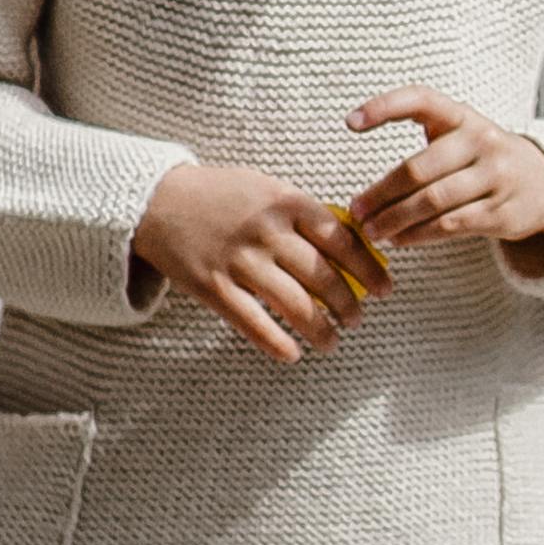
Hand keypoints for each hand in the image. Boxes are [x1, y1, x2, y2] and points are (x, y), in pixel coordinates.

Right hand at [133, 157, 392, 366]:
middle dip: (349, 306)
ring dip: (320, 329)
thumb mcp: (268, 189)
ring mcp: (239, 261)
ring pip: (294, 305)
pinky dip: (276, 343)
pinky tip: (293, 355)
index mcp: (287, 203)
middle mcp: (267, 232)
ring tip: (332, 341)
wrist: (158, 200)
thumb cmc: (222, 194)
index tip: (385, 289)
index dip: (369, 269)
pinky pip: (252, 323)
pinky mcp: (213, 286)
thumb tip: (350, 245)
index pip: (343, 240)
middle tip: (358, 320)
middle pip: (323, 278)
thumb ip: (304, 214)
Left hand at [346, 90, 543, 272]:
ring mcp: (495, 176)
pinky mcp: (502, 211)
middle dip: (381, 193)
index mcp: (463, 116)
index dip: (385, 106)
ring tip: (372, 231)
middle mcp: (481, 141)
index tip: (350, 122)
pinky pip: (451, 225)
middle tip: (357, 211)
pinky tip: (400, 240)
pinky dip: (419, 235)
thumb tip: (368, 193)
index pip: (421, 99)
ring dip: (395, 219)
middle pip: (419, 168)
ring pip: (433, 201)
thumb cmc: (483, 159)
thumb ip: (423, 149)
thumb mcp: (461, 137)